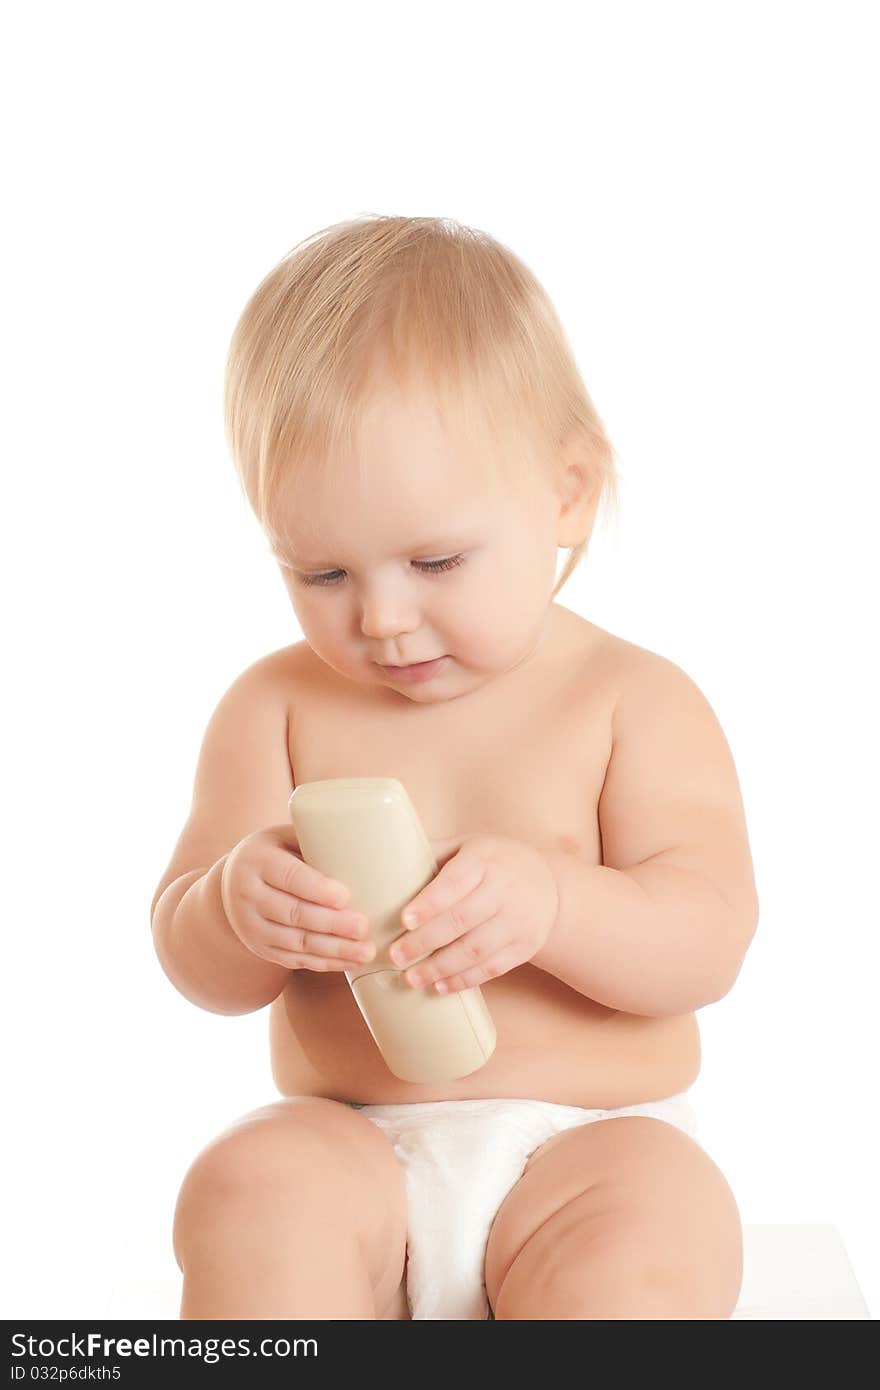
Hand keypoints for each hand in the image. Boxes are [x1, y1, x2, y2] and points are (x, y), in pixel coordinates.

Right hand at [220, 825, 375, 972]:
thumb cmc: (274, 854)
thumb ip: (315, 839)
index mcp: (256, 862)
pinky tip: (350, 961)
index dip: (316, 889)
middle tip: (363, 927)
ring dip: (333, 949)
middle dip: (332, 923)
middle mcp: (249, 896)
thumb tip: (365, 840)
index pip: (288, 877)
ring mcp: (252, 926)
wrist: (232, 884)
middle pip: (293, 913)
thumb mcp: (284, 838)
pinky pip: (295, 960)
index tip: (345, 896)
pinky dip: (325, 963)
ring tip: (366, 950)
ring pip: (296, 942)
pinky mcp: (261, 948)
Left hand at [391, 834, 559, 993]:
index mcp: (485, 860)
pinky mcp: (525, 947)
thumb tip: (384, 860)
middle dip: (424, 942)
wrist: (549, 886)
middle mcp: (505, 890)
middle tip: (395, 956)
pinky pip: (493, 968)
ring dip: (440, 968)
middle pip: (461, 920)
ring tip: (411, 979)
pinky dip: (465, 980)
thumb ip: (433, 853)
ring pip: (476, 950)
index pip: (456, 882)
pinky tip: (440, 987)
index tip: (404, 920)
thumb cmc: (493, 863)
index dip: (430, 903)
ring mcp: (518, 921)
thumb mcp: (468, 846)